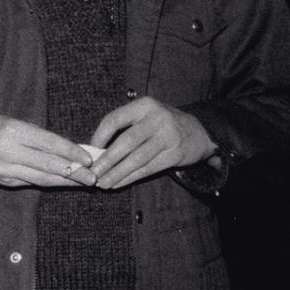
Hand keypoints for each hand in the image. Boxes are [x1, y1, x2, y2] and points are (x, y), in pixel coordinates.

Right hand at [0, 114, 96, 186]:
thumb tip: (71, 148)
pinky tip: (65, 182)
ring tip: (85, 182)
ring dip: (66, 181)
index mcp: (13, 131)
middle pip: (48, 164)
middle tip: (93, 177)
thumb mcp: (14, 122)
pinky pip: (33, 182)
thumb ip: (39, 136)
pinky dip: (51, 182)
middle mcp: (8, 151)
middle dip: (74, 172)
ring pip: (42, 178)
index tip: (88, 158)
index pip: (48, 143)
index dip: (71, 152)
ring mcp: (5, 169)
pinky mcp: (4, 181)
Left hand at [88, 96, 215, 189]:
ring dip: (117, 173)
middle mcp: (157, 118)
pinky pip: (148, 168)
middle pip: (127, 141)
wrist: (199, 132)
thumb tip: (95, 150)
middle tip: (92, 173)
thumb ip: (125, 128)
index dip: (99, 136)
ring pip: (137, 158)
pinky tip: (119, 183)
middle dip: (107, 160)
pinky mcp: (175, 154)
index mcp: (145, 105)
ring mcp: (168, 136)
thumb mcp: (146, 116)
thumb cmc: (163, 125)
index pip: (115, 119)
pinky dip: (131, 178)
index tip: (90, 150)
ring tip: (103, 183)